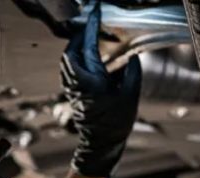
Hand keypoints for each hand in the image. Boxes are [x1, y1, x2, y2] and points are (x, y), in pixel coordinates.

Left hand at [61, 0, 141, 177]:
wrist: (102, 142)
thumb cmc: (117, 121)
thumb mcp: (131, 93)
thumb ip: (131, 70)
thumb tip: (132, 54)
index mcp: (91, 79)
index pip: (87, 46)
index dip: (91, 26)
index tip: (96, 12)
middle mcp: (77, 82)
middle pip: (71, 50)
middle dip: (80, 35)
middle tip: (94, 25)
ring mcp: (72, 87)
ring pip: (67, 60)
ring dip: (77, 46)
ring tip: (93, 38)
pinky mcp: (72, 92)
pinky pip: (69, 69)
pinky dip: (77, 58)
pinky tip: (90, 56)